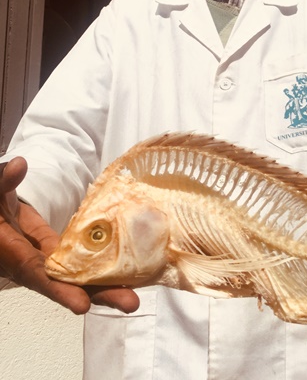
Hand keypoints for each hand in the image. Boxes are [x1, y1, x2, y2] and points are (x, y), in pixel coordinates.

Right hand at [0, 157, 139, 314]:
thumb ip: (4, 181)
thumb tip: (19, 165)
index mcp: (11, 251)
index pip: (37, 272)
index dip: (59, 290)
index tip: (82, 304)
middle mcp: (28, 262)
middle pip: (64, 283)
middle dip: (96, 294)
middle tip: (129, 304)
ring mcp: (43, 259)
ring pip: (73, 277)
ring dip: (103, 287)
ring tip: (132, 298)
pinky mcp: (53, 251)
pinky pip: (75, 264)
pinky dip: (97, 271)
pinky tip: (123, 276)